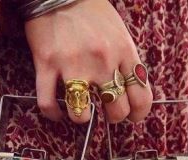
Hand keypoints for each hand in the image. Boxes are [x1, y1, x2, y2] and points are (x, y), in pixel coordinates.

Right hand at [25, 0, 152, 123]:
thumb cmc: (91, 12)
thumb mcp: (120, 33)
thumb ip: (126, 62)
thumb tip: (130, 90)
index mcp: (123, 52)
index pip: (141, 96)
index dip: (138, 113)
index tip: (132, 116)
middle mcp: (102, 62)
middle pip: (116, 110)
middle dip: (114, 117)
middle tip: (108, 113)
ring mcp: (73, 65)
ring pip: (81, 113)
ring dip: (82, 118)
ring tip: (80, 112)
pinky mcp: (46, 65)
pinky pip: (48, 103)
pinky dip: (52, 114)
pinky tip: (56, 114)